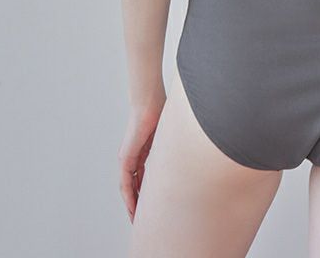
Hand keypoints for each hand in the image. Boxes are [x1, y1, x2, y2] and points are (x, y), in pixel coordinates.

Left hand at [118, 93, 165, 222]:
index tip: (152, 204)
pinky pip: (125, 182)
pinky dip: (128, 195)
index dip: (146, 191)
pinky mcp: (126, 157)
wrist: (148, 101)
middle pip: (134, 184)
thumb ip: (176, 141)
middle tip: (142, 218)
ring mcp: (128, 157)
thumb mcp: (169, 132)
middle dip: (138, 202)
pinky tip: (132, 206)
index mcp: (144, 150)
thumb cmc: (159, 109)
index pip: (143, 176)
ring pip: (128, 186)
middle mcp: (134, 155)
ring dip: (131, 203)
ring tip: (136, 218)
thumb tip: (195, 141)